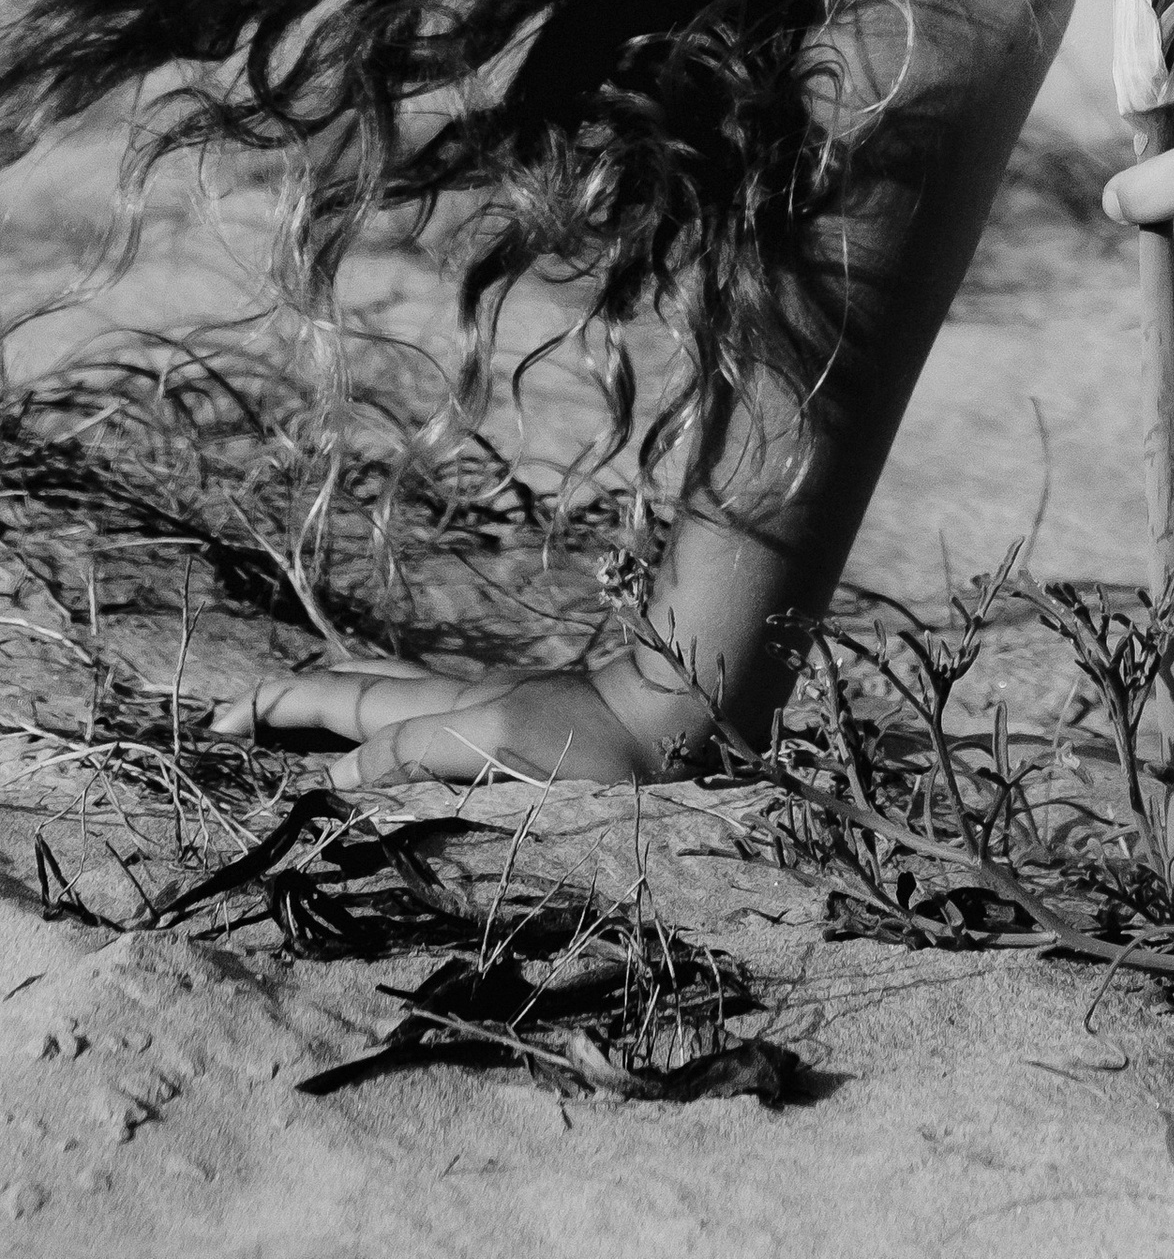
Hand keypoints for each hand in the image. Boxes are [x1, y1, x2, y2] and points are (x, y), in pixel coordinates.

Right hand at [209, 655, 698, 787]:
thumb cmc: (595, 745)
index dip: (278, 707)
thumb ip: (417, 753)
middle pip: (354, 687)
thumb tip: (334, 772)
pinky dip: (378, 719)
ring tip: (286, 715)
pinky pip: (420, 717)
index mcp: (441, 708)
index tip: (216, 721)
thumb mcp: (500, 749)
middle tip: (227, 715)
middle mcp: (453, 701)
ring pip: (385, 695)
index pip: (341, 702)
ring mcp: (480, 709)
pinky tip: (382, 734)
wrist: (672, 719)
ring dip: (329, 701)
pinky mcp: (507, 725)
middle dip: (288, 697)